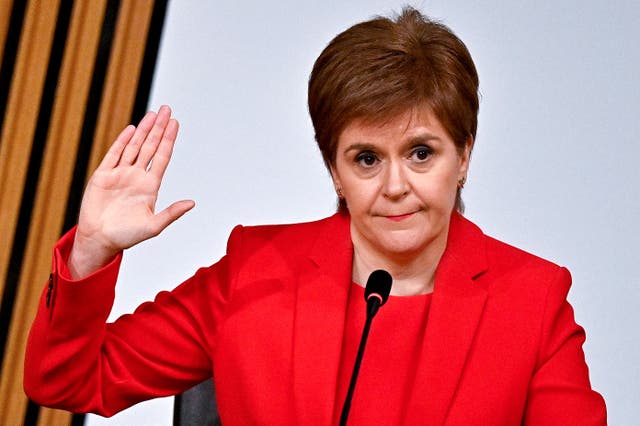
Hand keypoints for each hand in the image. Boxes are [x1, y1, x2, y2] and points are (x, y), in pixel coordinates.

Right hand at [68, 105, 194, 278]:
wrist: (101, 240)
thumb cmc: (128, 235)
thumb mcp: (154, 225)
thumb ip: (172, 213)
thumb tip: (192, 203)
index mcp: (150, 186)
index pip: (162, 157)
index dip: (169, 140)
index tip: (175, 123)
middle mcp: (136, 176)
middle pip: (150, 146)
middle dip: (159, 128)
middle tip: (167, 109)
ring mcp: (120, 174)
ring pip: (134, 146)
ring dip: (143, 130)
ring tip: (153, 114)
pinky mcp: (103, 176)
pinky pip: (114, 154)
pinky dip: (122, 142)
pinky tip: (132, 129)